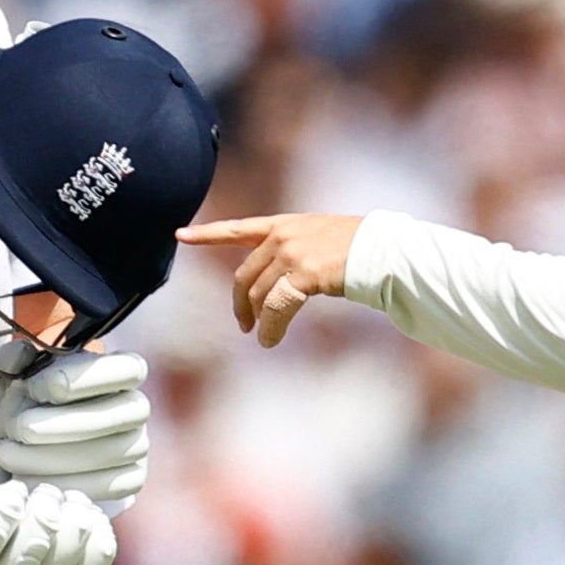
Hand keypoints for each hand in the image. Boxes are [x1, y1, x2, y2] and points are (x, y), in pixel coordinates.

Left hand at [0, 349, 149, 507]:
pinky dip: (66, 484)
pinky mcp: (133, 478)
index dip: (86, 378)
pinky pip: (110, 486)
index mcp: (119, 371)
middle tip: (19, 428)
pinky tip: (29, 480)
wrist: (26, 451)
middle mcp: (136, 406)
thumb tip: (22, 351)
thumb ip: (13, 360)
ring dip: (54, 456)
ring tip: (9, 454)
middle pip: (118, 415)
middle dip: (63, 424)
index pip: (127, 369)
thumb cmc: (26, 406)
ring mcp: (138, 444)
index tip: (41, 387)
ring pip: (111, 452)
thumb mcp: (14, 379)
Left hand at [175, 214, 362, 347]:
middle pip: (245, 274)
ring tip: (263, 337)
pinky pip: (276, 308)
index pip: (239, 228)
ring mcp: (292, 253)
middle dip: (241, 303)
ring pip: (259, 295)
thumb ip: (295, 251)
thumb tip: (279, 280)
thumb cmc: (362, 250)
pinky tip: (271, 341)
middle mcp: (284, 235)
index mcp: (286, 224)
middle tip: (244, 324)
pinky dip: (271, 328)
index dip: (207, 234)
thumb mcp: (321, 239)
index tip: (179, 235)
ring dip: (258, 321)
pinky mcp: (303, 274)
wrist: (385, 252)